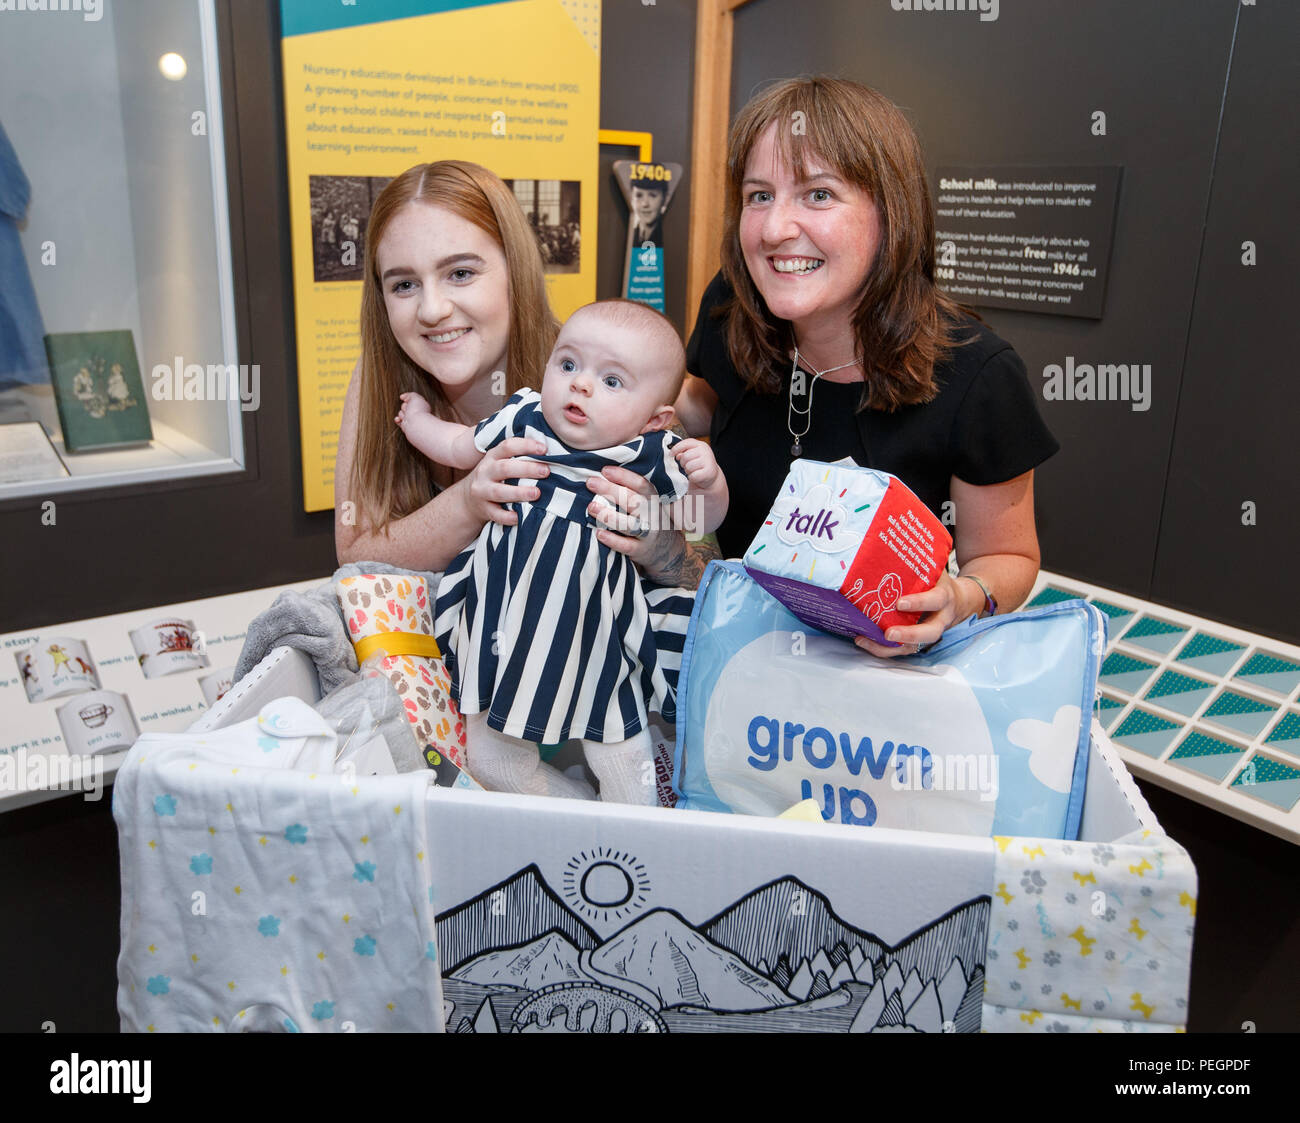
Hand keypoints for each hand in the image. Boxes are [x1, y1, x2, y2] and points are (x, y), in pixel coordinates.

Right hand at [394, 391, 430, 434]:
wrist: (415, 424)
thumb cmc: (417, 410)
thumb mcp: (416, 397)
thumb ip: (410, 395)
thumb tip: (403, 397)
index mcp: (422, 406)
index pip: (412, 400)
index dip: (408, 399)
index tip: (407, 400)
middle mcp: (417, 414)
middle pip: (405, 406)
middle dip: (404, 406)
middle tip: (408, 409)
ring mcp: (411, 420)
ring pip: (401, 413)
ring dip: (402, 414)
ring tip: (406, 416)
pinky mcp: (406, 426)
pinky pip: (399, 421)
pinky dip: (397, 419)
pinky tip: (399, 419)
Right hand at [460, 436, 548, 527]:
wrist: (468, 499)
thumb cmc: (494, 477)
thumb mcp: (499, 461)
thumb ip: (518, 455)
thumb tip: (549, 449)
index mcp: (492, 456)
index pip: (507, 446)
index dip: (526, 446)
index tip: (544, 449)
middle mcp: (485, 472)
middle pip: (504, 468)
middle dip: (526, 469)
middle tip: (546, 471)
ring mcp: (482, 491)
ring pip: (499, 492)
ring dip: (519, 492)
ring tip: (537, 493)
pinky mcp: (484, 509)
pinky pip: (495, 514)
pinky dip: (508, 516)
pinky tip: (520, 516)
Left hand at [586, 465, 677, 572]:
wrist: (667, 549)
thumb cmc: (648, 519)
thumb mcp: (647, 503)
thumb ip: (631, 491)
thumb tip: (602, 475)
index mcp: (652, 499)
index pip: (641, 484)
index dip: (623, 476)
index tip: (605, 470)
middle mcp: (652, 515)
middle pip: (632, 501)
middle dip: (610, 490)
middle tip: (591, 483)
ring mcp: (647, 533)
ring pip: (629, 524)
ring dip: (609, 515)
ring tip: (591, 506)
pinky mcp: (640, 550)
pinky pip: (626, 545)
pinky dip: (612, 540)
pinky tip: (598, 533)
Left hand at [672, 438, 720, 489]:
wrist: (712, 475)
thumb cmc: (699, 464)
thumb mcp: (692, 455)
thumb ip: (684, 452)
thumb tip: (677, 455)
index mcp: (701, 445)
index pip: (686, 443)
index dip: (676, 449)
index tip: (671, 454)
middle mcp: (706, 451)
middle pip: (685, 456)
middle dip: (683, 463)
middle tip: (687, 466)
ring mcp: (708, 461)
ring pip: (688, 466)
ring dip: (688, 471)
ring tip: (692, 471)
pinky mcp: (709, 472)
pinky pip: (693, 476)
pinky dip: (692, 478)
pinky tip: (696, 476)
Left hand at [852, 571, 978, 658]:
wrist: (959, 601)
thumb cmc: (939, 582)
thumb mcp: (934, 569)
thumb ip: (920, 561)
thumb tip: (891, 535)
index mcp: (944, 596)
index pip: (935, 600)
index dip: (919, 602)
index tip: (900, 603)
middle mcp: (940, 618)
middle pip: (930, 633)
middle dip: (909, 634)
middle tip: (888, 633)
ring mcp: (929, 631)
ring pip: (914, 647)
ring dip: (890, 647)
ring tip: (865, 640)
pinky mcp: (918, 641)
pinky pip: (903, 649)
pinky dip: (883, 649)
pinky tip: (864, 641)